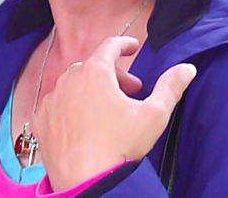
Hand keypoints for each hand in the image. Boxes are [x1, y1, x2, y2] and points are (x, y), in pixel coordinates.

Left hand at [35, 36, 197, 190]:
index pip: (110, 46)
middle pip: (93, 67)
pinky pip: (57, 104)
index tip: (133, 47)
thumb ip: (171, 87)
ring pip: (74, 85)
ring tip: (107, 110)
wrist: (85, 181)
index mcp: (95, 72)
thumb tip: (187, 68)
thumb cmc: (120, 146)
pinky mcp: (40, 120)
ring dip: (91, 90)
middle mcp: (68, 80)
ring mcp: (51, 100)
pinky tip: (84, 124)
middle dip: (114, 75)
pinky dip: (71, 107)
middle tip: (130, 91)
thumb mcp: (154, 115)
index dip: (124, 44)